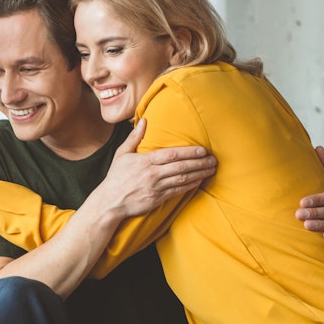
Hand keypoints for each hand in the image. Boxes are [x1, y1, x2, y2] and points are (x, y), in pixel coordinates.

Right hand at [92, 119, 216, 220]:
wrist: (109, 202)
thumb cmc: (115, 177)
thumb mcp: (122, 154)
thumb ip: (134, 137)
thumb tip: (145, 121)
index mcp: (145, 161)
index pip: (172, 154)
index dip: (189, 152)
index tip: (202, 150)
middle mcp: (153, 174)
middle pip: (181, 166)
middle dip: (200, 163)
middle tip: (213, 160)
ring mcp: (156, 187)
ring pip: (182, 179)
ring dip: (199, 174)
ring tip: (211, 169)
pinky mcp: (157, 199)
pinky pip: (177, 191)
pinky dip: (189, 186)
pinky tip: (198, 181)